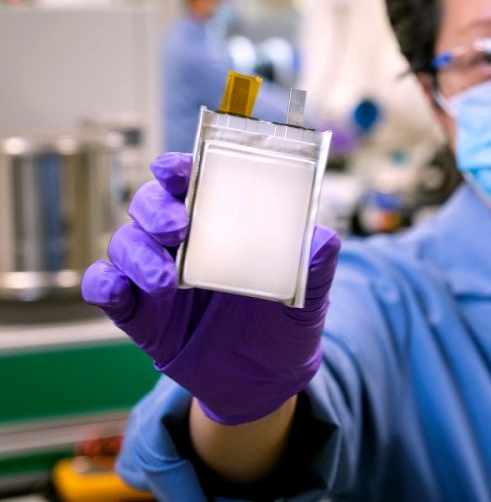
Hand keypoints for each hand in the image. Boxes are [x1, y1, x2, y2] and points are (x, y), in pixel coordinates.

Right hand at [82, 153, 339, 425]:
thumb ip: (315, 269)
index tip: (175, 170)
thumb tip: (324, 240)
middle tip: (178, 228)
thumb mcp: (308, 298)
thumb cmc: (285, 326)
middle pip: (150, 206)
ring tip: (168, 281)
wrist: (265, 384)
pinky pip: (106, 290)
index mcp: (223, 226)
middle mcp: (184, 244)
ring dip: (138, 254)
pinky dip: (104, 285)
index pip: (192, 183)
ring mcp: (157, 278)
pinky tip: (119, 291)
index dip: (177, 169)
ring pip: (125, 244)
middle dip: (155, 209)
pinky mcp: (141, 315)